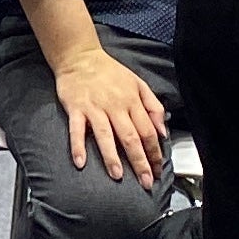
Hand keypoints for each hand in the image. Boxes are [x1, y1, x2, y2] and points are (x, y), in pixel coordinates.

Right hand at [54, 44, 167, 183]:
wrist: (79, 56)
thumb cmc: (109, 72)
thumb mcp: (138, 83)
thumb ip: (153, 106)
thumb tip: (163, 131)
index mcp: (131, 100)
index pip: (148, 131)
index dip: (154, 152)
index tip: (157, 170)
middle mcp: (114, 105)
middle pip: (130, 137)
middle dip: (139, 162)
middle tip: (145, 182)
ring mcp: (94, 107)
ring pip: (105, 135)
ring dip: (111, 157)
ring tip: (117, 176)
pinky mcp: (75, 108)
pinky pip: (77, 129)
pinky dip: (77, 146)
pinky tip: (80, 162)